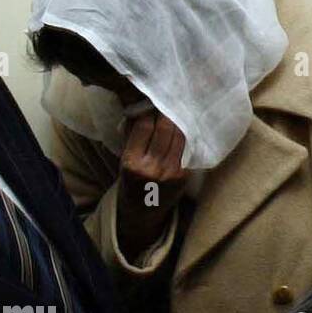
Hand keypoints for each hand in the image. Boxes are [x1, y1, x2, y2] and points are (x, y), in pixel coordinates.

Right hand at [115, 110, 187, 259]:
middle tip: (170, 99)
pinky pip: (186, 149)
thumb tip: (140, 107)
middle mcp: (152, 168)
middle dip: (168, 112)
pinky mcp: (184, 176)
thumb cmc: (131, 182)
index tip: (153, 100)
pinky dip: (185, 136)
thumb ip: (133, 137)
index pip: (144, 127)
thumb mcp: (124, 161)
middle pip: (165, 129)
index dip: (149, 111)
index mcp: (131, 162)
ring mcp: (171, 173)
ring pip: (179, 137)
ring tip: (179, 109)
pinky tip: (185, 126)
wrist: (142, 213)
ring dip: (179, 121)